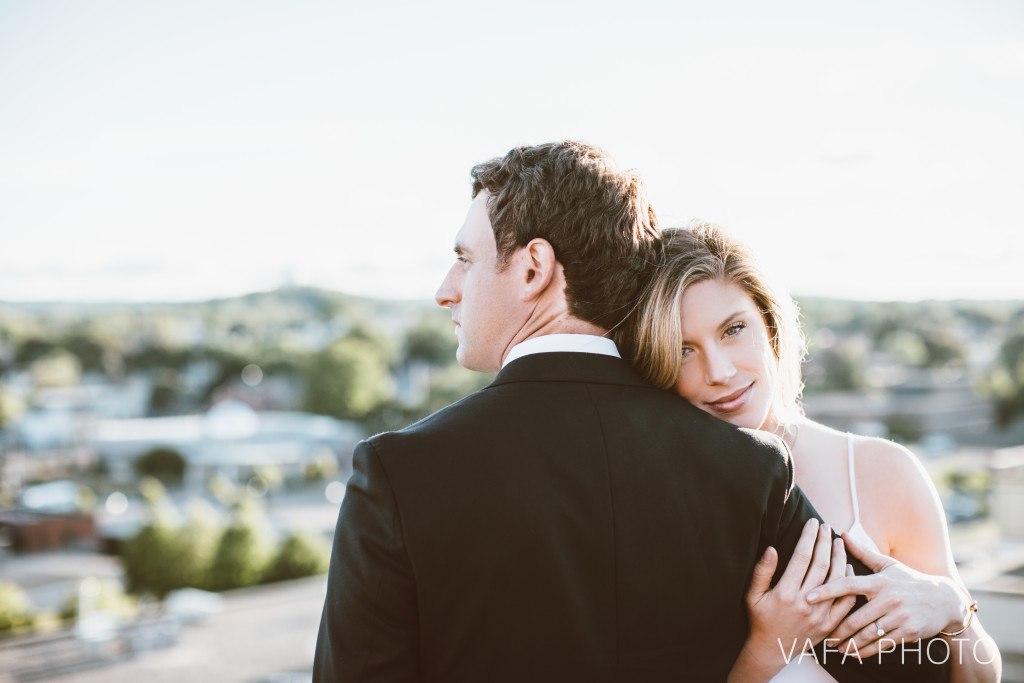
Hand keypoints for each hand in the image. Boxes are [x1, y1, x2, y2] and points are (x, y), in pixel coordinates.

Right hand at [744, 519, 857, 665]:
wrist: (771, 650)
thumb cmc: (759, 619)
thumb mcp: (752, 595)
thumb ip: (762, 572)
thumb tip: (771, 548)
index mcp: (785, 593)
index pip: (801, 557)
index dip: (808, 537)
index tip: (811, 523)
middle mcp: (805, 603)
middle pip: (821, 564)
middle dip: (824, 542)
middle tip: (826, 526)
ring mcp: (820, 615)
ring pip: (836, 580)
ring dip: (839, 557)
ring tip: (838, 541)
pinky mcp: (830, 625)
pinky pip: (846, 601)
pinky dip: (849, 583)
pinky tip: (848, 568)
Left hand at [804, 532, 967, 658]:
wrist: (945, 600)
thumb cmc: (910, 580)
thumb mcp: (888, 565)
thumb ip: (862, 552)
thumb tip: (842, 534)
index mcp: (879, 581)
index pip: (848, 585)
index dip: (827, 591)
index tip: (808, 597)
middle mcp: (888, 599)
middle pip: (856, 617)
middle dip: (837, 630)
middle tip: (822, 637)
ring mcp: (899, 617)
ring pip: (868, 634)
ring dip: (850, 643)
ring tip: (836, 648)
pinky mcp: (908, 632)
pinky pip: (883, 644)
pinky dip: (867, 651)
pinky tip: (855, 654)